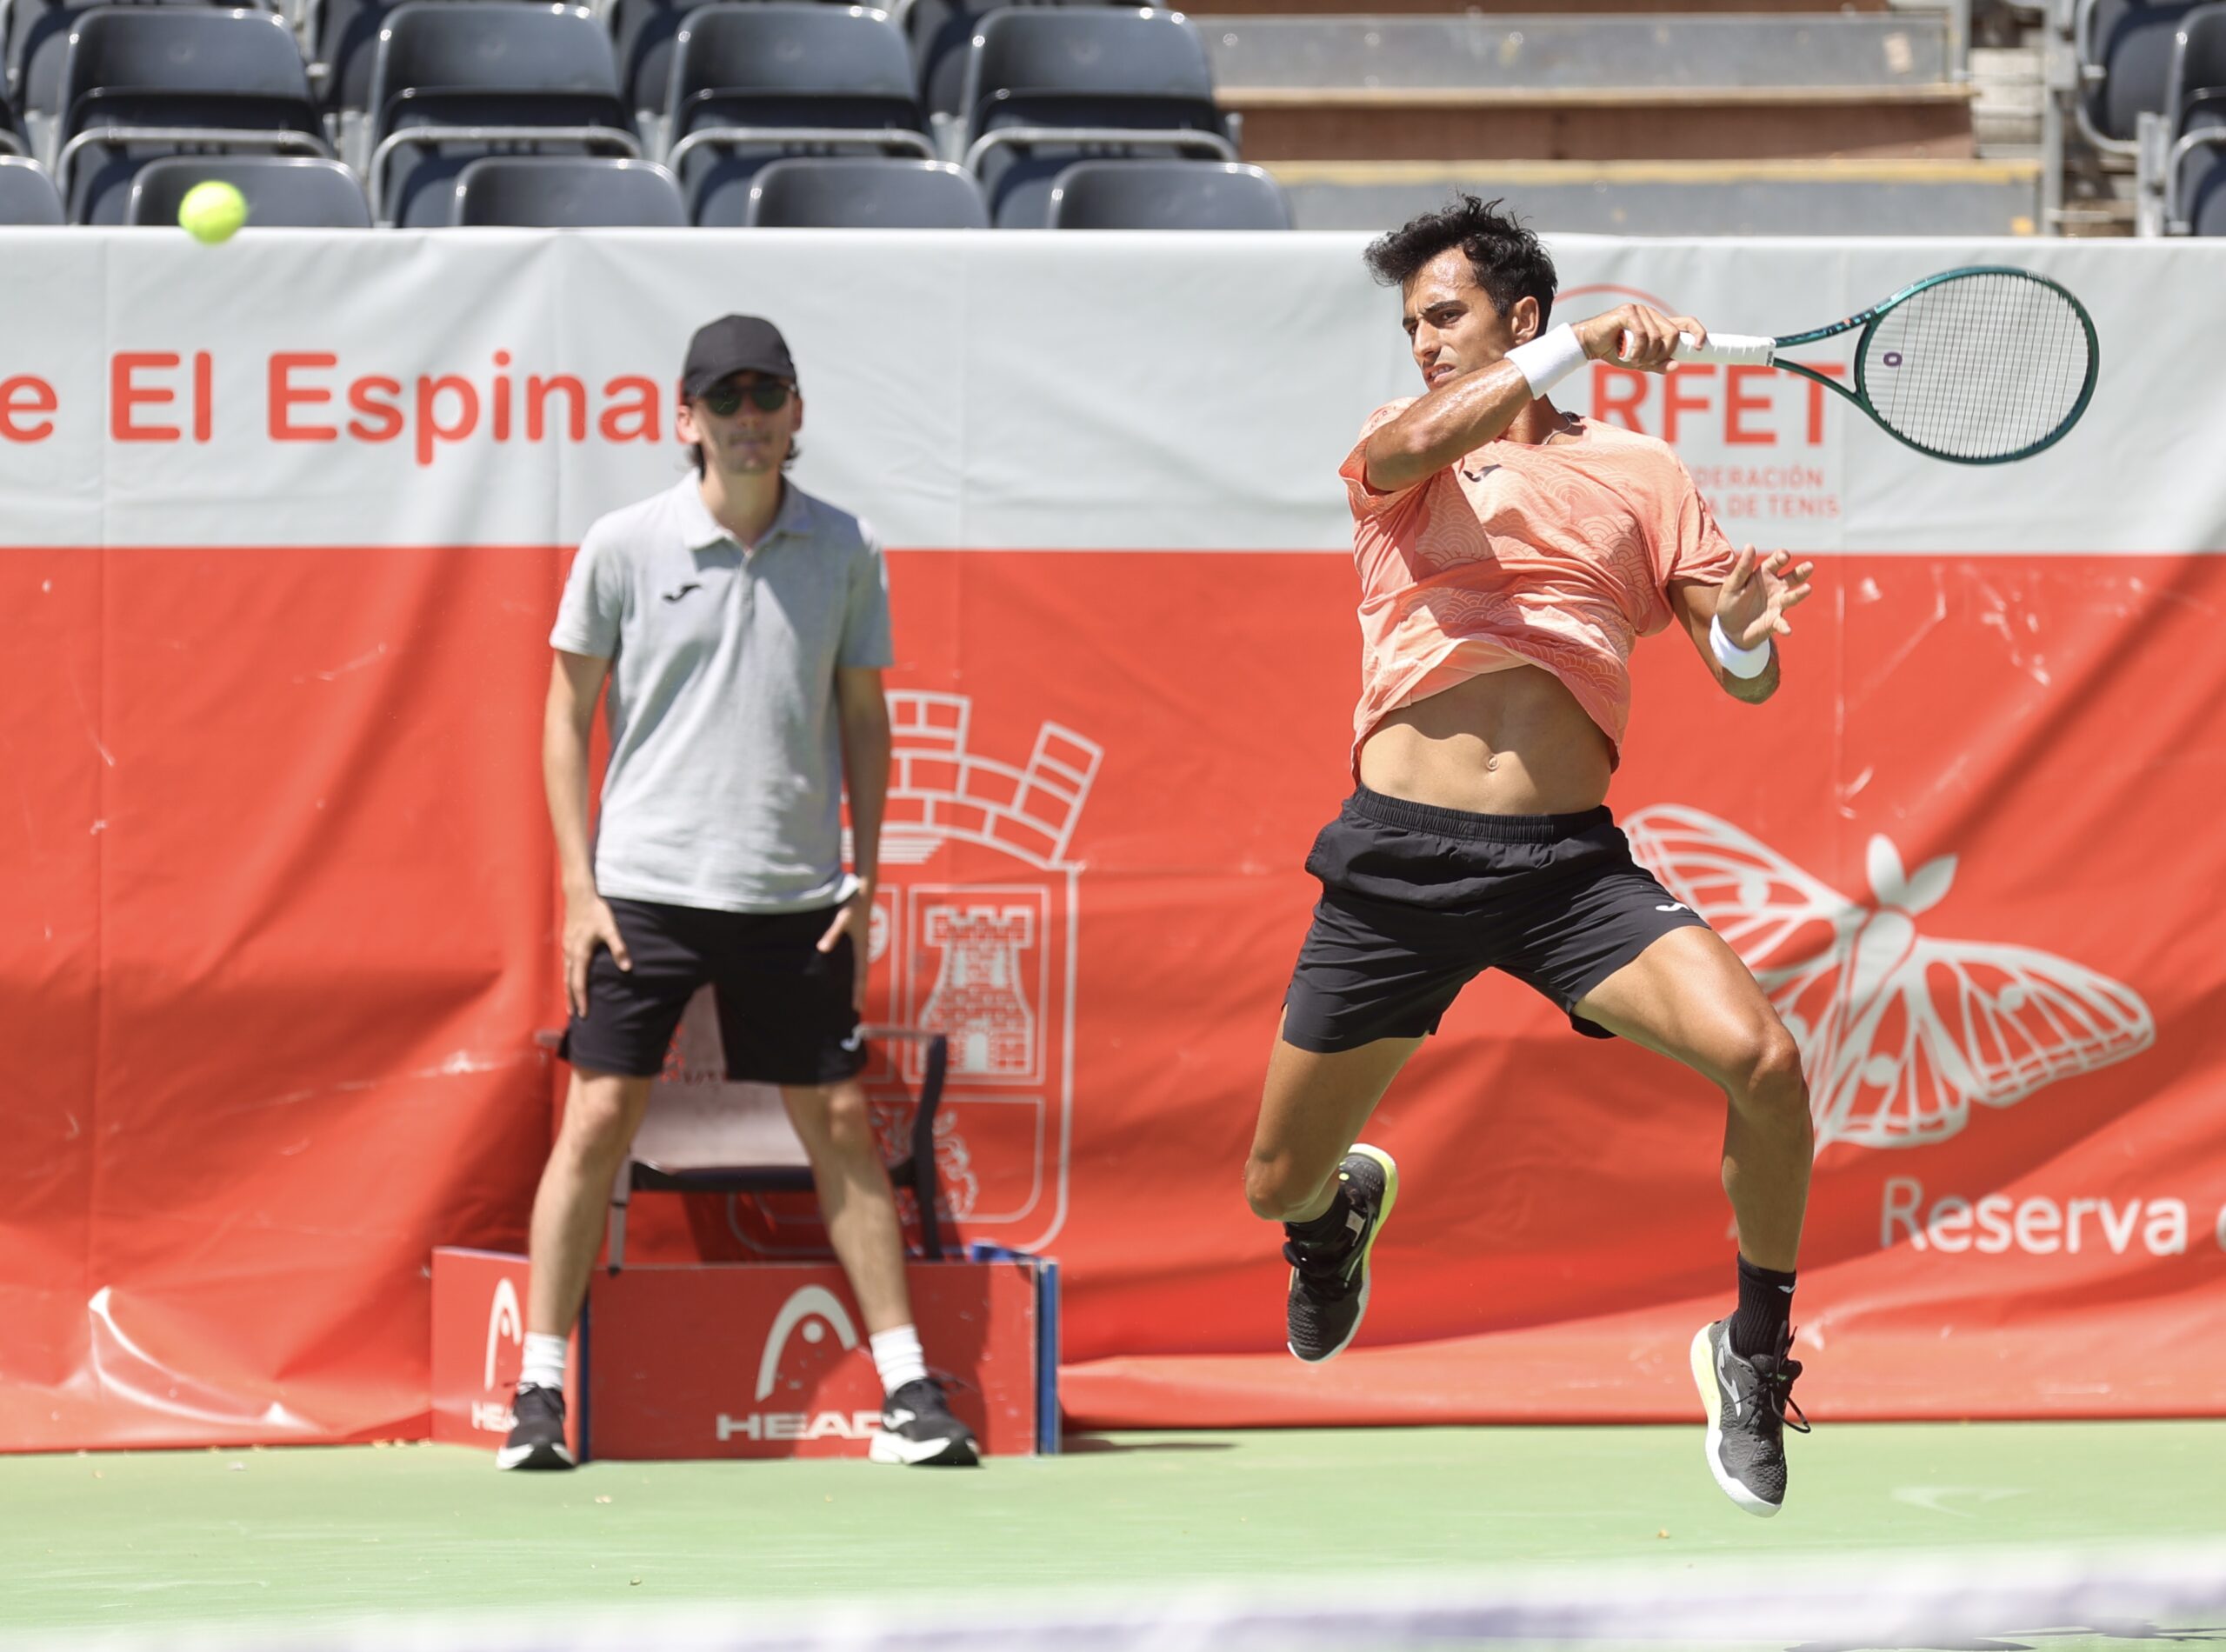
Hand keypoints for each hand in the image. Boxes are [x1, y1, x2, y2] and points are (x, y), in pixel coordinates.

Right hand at [562, 891, 629, 1018]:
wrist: (579, 895)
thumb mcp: (610, 929)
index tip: (583, 1014)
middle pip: (569, 982)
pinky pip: (566, 965)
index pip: (578, 983)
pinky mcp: (567, 941)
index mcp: (580, 953)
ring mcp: (567, 947)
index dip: (581, 999)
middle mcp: (570, 953)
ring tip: (571, 1002)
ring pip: (566, 973)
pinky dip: (568, 976)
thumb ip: (618, 948)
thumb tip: (626, 968)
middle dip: (572, 999)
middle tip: (574, 1015)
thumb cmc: (596, 912)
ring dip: (568, 989)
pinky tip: (572, 978)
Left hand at [816, 880, 872, 1011]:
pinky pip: (856, 958)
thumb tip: (822, 949)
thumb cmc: (853, 902)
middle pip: (862, 974)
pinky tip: (846, 970)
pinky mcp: (857, 935)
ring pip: (860, 966)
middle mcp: (863, 946)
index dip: (858, 991)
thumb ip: (832, 933)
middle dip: (859, 991)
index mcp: (861, 946)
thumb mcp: (842, 918)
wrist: (864, 888)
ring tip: (855, 993)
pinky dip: (853, 969)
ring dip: (858, 981)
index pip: (860, 975)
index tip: (857, 1007)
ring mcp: (861, 941)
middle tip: (857, 1007)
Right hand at [1572, 303, 1706, 373]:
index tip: (1698, 347)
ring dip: (1645, 355)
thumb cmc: (1614, 351)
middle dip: (1661, 354)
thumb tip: (1676, 365)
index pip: (1685, 323)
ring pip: (1657, 337)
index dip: (1697, 332)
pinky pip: (1643, 334)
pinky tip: (1627, 355)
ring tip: (1632, 359)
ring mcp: (1641, 311)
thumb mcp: (1640, 362)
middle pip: (1672, 335)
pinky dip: (1636, 350)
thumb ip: (1658, 365)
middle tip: (1646, 363)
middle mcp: (1652, 314)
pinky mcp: (1628, 312)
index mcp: (1658, 324)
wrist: (1590, 344)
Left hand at [1716, 545, 1816, 651]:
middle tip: (1809, 566)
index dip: (1781, 557)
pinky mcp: (1775, 622)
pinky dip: (1785, 626)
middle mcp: (1776, 587)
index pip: (1776, 562)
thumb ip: (1742, 568)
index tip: (1783, 556)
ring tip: (1807, 588)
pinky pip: (1782, 623)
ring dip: (1799, 594)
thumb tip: (1750, 545)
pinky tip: (1787, 630)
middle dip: (1801, 571)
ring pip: (1792, 597)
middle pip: (1792, 577)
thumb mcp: (1732, 584)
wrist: (1729, 628)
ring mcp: (1778, 604)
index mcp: (1764, 574)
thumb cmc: (1730, 602)